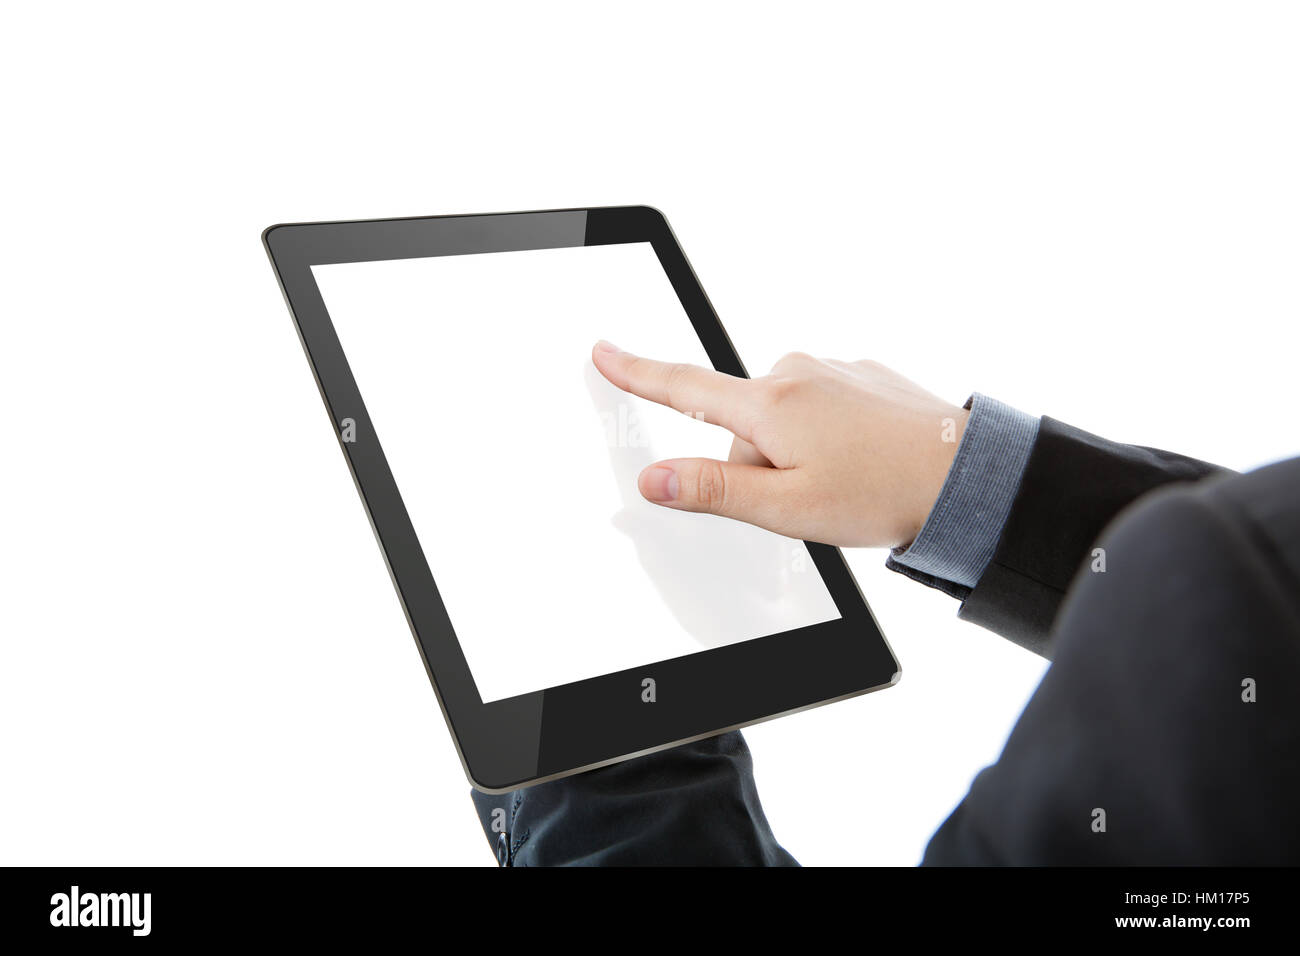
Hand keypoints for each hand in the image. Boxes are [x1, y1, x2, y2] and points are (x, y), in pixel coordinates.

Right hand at [591, 342, 968, 548]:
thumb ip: (712, 490)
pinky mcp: (861, 374)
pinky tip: (862, 461)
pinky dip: (829, 436)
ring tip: (845, 482)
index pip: (682, 386)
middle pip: (741, 424)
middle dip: (758, 463)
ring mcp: (832, 369)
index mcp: (769, 405)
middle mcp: (796, 373)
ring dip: (796, 452)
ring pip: (783, 420)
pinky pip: (821, 408)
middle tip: (808, 497)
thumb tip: (653, 480)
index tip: (604, 349)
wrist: (964, 477)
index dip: (636, 371)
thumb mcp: (785, 507)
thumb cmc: (882, 494)